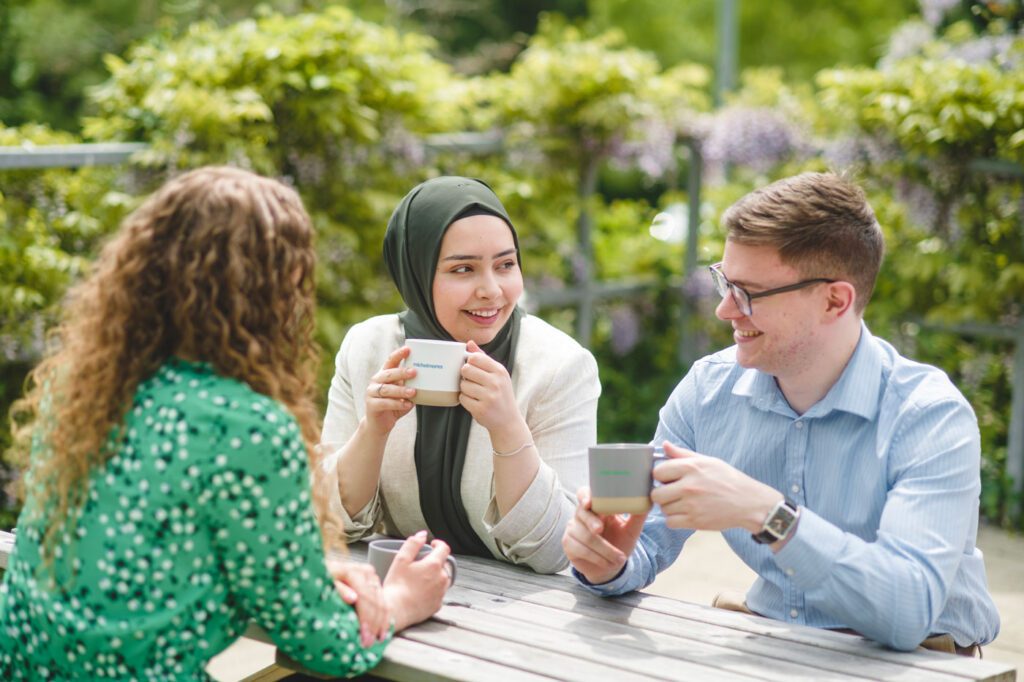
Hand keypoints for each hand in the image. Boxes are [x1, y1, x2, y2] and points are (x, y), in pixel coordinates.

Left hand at [326, 559, 388, 646]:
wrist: (322, 571)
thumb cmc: (320, 580)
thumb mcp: (324, 585)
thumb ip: (338, 590)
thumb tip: (353, 598)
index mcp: (354, 572)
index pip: (365, 598)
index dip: (365, 619)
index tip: (363, 637)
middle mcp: (366, 573)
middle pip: (375, 602)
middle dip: (373, 625)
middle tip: (368, 644)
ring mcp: (372, 578)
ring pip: (382, 603)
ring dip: (381, 624)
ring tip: (376, 641)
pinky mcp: (374, 583)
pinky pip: (384, 602)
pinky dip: (384, 618)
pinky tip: (383, 631)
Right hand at [364, 346, 415, 437]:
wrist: (379, 424)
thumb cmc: (393, 406)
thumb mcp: (402, 394)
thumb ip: (409, 386)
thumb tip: (428, 380)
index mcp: (384, 375)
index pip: (390, 361)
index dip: (398, 354)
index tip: (408, 349)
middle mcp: (376, 381)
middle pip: (388, 374)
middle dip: (401, 372)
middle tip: (414, 372)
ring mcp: (371, 393)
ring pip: (387, 389)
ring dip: (401, 390)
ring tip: (413, 392)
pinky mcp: (371, 405)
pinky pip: (385, 403)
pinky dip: (397, 404)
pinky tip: (407, 405)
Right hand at [382, 531, 450, 631]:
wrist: (395, 612)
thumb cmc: (396, 585)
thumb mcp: (401, 560)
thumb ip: (412, 544)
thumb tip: (423, 534)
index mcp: (434, 565)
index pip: (444, 548)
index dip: (438, 543)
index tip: (431, 544)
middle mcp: (442, 578)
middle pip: (444, 564)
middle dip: (436, 560)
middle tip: (422, 562)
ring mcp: (441, 593)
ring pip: (443, 579)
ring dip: (436, 575)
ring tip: (421, 577)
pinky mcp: (438, 605)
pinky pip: (439, 593)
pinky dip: (433, 589)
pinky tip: (421, 591)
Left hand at [458, 340, 522, 437]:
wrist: (508, 421)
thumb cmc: (501, 395)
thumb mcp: (498, 375)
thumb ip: (483, 358)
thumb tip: (469, 343)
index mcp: (500, 371)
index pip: (475, 357)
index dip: (470, 362)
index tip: (473, 369)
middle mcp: (496, 382)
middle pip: (466, 369)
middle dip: (465, 376)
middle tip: (473, 382)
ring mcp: (489, 397)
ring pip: (463, 385)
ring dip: (465, 389)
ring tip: (475, 394)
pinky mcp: (481, 409)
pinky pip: (463, 398)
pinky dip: (465, 400)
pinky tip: (474, 402)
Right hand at [562, 487, 646, 584]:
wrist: (611, 566)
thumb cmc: (620, 543)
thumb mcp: (631, 530)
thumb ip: (637, 516)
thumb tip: (647, 502)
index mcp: (596, 506)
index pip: (584, 494)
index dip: (585, 496)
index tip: (589, 502)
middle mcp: (581, 515)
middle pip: (581, 513)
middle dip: (591, 521)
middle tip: (600, 529)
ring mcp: (573, 528)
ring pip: (584, 536)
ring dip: (604, 550)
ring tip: (620, 559)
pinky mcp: (568, 543)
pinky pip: (580, 548)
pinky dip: (597, 557)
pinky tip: (608, 563)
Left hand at [651, 442, 781, 531]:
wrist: (749, 503)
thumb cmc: (728, 479)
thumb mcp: (708, 461)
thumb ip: (683, 454)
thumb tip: (663, 445)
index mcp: (691, 468)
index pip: (657, 472)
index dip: (661, 476)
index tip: (668, 479)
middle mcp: (688, 486)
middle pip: (656, 494)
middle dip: (662, 494)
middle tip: (674, 493)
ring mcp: (691, 505)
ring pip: (663, 509)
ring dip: (670, 507)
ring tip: (683, 503)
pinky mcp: (695, 521)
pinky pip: (670, 522)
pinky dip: (675, 520)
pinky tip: (685, 513)